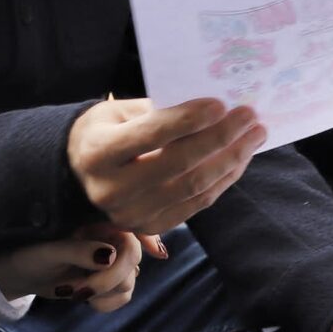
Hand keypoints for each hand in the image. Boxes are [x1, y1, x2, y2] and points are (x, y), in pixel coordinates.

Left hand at [0, 224, 144, 310]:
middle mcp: (109, 236)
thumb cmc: (31, 255)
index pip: (128, 226)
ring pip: (130, 279)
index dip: (148, 237)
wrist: (21, 276)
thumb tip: (111, 256)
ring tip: (76, 292)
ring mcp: (112, 259)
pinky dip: (108, 303)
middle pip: (131, 258)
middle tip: (79, 291)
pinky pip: (125, 295)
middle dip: (108, 279)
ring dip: (105, 292)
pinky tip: (89, 301)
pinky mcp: (110, 280)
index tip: (156, 253)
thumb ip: (79, 251)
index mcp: (96, 220)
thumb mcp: (49, 252)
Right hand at [67, 96, 263, 234]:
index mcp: (98, 152)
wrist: (79, 170)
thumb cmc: (105, 130)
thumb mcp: (119, 111)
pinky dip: (223, 180)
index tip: (221, 104)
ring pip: (194, 188)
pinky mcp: (149, 228)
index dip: (190, 120)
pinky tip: (238, 159)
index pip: (152, 134)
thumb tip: (213, 108)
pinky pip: (196, 204)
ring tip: (253, 135)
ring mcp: (130, 215)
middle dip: (221, 138)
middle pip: (179, 164)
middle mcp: (111, 189)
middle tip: (249, 116)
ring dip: (231, 160)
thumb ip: (158, 110)